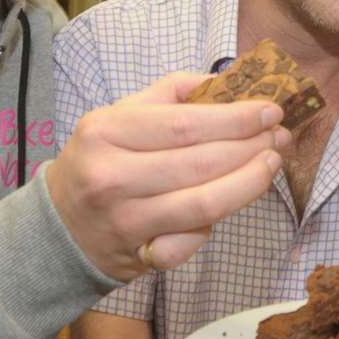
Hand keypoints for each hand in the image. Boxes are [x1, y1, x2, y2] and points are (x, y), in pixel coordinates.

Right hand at [44, 73, 286, 281]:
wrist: (59, 226)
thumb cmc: (100, 161)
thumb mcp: (119, 115)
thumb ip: (171, 92)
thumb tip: (229, 80)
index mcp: (105, 132)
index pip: (185, 123)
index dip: (236, 118)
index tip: (270, 110)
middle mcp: (111, 177)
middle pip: (200, 164)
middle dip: (251, 147)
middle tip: (279, 137)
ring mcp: (125, 222)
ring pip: (205, 205)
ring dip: (250, 183)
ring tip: (271, 163)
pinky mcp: (139, 258)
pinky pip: (192, 243)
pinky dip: (215, 225)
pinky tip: (228, 204)